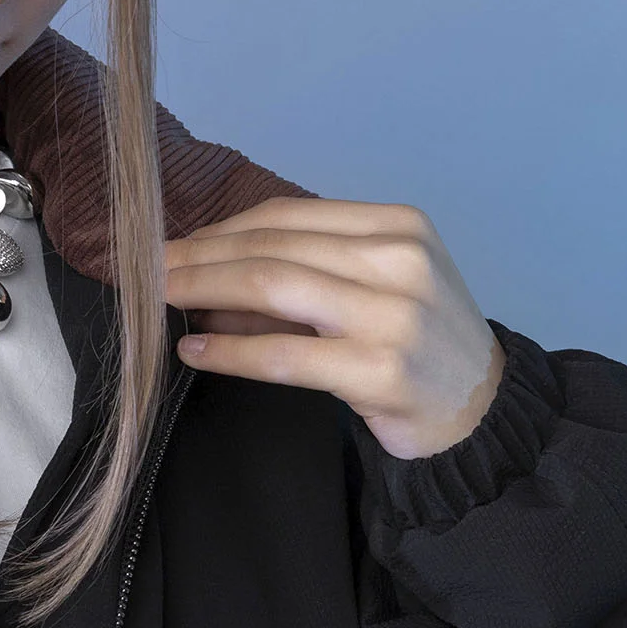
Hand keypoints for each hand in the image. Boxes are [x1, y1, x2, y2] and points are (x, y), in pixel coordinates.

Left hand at [164, 197, 506, 460]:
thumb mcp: (371, 292)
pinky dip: (229, 352)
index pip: (287, 214)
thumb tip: (202, 280)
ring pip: (272, 285)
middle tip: (144, 270)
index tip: (171, 244)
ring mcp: (394, 313)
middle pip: (273, 244)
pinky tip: (192, 353)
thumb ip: (299, 279)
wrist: (482, 413)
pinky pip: (283, 354)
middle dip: (198, 256)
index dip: (219, 228)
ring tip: (157, 300)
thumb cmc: (418, 346)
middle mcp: (399, 259)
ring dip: (202, 290)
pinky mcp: (380, 369)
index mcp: (397, 226)